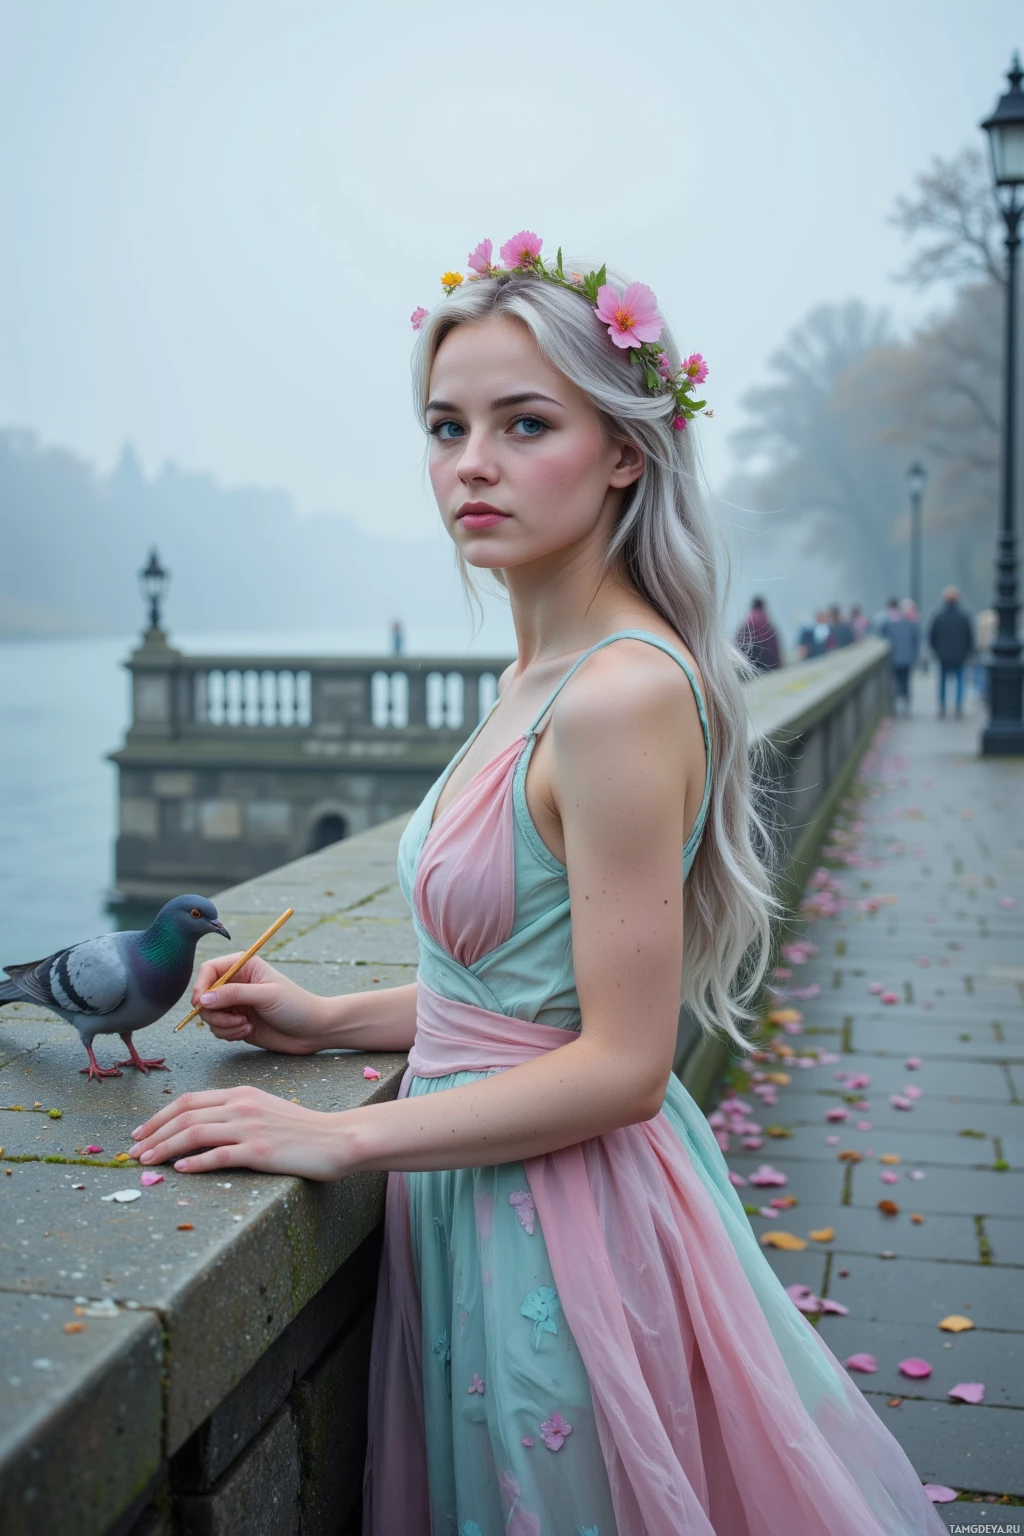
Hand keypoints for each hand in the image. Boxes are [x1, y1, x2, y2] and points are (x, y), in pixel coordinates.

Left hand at [128, 1086, 359, 1179]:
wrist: (336, 1138)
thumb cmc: (301, 1129)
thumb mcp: (264, 1110)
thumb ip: (234, 1114)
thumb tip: (200, 1130)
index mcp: (240, 1093)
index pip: (188, 1100)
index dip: (158, 1117)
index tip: (140, 1132)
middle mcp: (241, 1105)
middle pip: (184, 1115)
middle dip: (152, 1133)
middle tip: (132, 1151)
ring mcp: (250, 1127)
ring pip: (195, 1133)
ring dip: (164, 1148)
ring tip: (146, 1162)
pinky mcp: (260, 1150)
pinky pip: (219, 1155)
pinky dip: (195, 1162)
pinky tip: (180, 1170)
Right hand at [190, 953, 323, 1054]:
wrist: (313, 1030)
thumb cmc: (295, 1005)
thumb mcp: (266, 995)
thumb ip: (234, 994)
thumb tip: (203, 1000)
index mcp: (243, 966)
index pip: (209, 970)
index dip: (201, 986)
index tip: (201, 1003)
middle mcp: (236, 983)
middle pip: (205, 996)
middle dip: (213, 1012)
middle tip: (233, 1020)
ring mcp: (236, 1004)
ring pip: (209, 1015)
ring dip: (223, 1025)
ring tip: (245, 1026)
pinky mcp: (236, 1023)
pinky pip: (218, 1029)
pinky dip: (228, 1033)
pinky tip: (247, 1031)